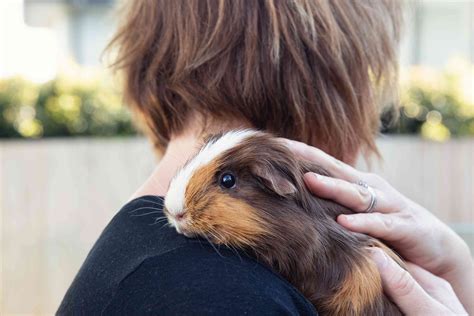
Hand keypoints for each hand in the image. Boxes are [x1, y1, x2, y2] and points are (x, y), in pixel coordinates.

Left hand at [285, 139, 473, 312]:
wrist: (435, 245)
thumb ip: (333, 203)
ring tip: (308, 181)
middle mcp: (371, 188)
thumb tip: (297, 198)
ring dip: (333, 187)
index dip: (300, 153)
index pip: (324, 164)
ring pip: (357, 194)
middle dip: (310, 161)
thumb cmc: (387, 225)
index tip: (273, 144)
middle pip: (337, 171)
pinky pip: (381, 224)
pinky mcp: (405, 226)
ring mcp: (389, 205)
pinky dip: (363, 223)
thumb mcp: (358, 211)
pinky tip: (344, 223)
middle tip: (283, 153)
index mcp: (357, 183)